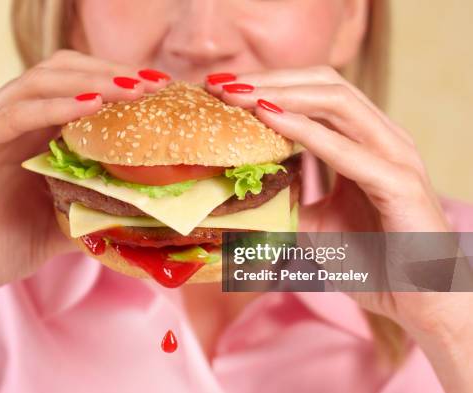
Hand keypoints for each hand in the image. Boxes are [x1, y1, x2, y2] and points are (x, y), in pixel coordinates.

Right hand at [0, 50, 168, 304]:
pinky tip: (89, 107)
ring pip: (37, 84)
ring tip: (132, 90)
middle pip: (60, 72)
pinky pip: (9, 116)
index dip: (118, 83)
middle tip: (155, 83)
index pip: (76, 88)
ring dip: (90, 82)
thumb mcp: (56, 226)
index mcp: (28, 134)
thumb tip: (140, 213)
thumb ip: (90, 210)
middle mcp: (5, 121)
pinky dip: (51, 107)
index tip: (161, 92)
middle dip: (111, 73)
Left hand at [208, 67, 472, 389]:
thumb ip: (288, 204)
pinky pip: (346, 148)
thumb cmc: (372, 261)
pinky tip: (268, 118)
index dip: (270, 85)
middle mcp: (383, 138)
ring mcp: (395, 155)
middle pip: (323, 85)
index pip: (315, 94)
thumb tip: (241, 201)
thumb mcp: (315, 226)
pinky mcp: (398, 182)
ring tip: (238, 95)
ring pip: (336, 102)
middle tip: (221, 85)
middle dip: (269, 80)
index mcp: (365, 141)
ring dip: (282, 95)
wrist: (418, 300)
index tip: (224, 90)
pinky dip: (305, 130)